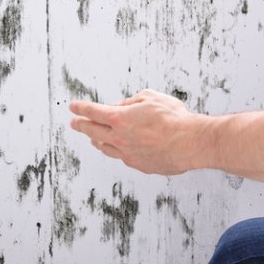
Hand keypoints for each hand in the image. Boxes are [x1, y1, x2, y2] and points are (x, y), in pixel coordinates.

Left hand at [68, 89, 202, 175]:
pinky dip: (117, 150)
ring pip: (105, 147)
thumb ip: (131, 102)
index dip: (81, 108)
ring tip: (93, 138)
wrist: (190, 142)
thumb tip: (121, 107)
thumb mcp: (150, 98)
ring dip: (97, 140)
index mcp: (119, 118)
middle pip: (93, 131)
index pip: (93, 111)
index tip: (73, 107)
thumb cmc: (173, 118)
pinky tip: (118, 149)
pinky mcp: (139, 165)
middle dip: (81, 125)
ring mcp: (128, 154)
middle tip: (74, 123)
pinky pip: (122, 157)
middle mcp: (119, 138)